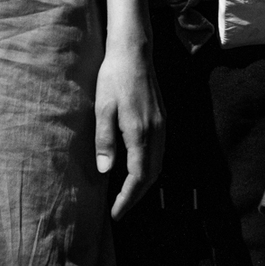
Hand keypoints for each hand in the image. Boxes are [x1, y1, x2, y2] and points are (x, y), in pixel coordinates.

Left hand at [94, 23, 164, 221]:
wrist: (134, 51)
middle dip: (136, 196)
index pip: (138, 177)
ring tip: (125, 194)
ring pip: (158, 165)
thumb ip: (104, 140)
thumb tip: (106, 171)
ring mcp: (163, 126)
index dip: (127, 198)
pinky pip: (159, 152)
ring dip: (144, 183)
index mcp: (140, 132)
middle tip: (119, 209)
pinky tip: (135, 168)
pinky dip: (148, 168)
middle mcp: (157, 132)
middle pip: (152, 175)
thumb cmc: (113, 76)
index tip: (116, 214)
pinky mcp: (162, 119)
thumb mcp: (102, 107)